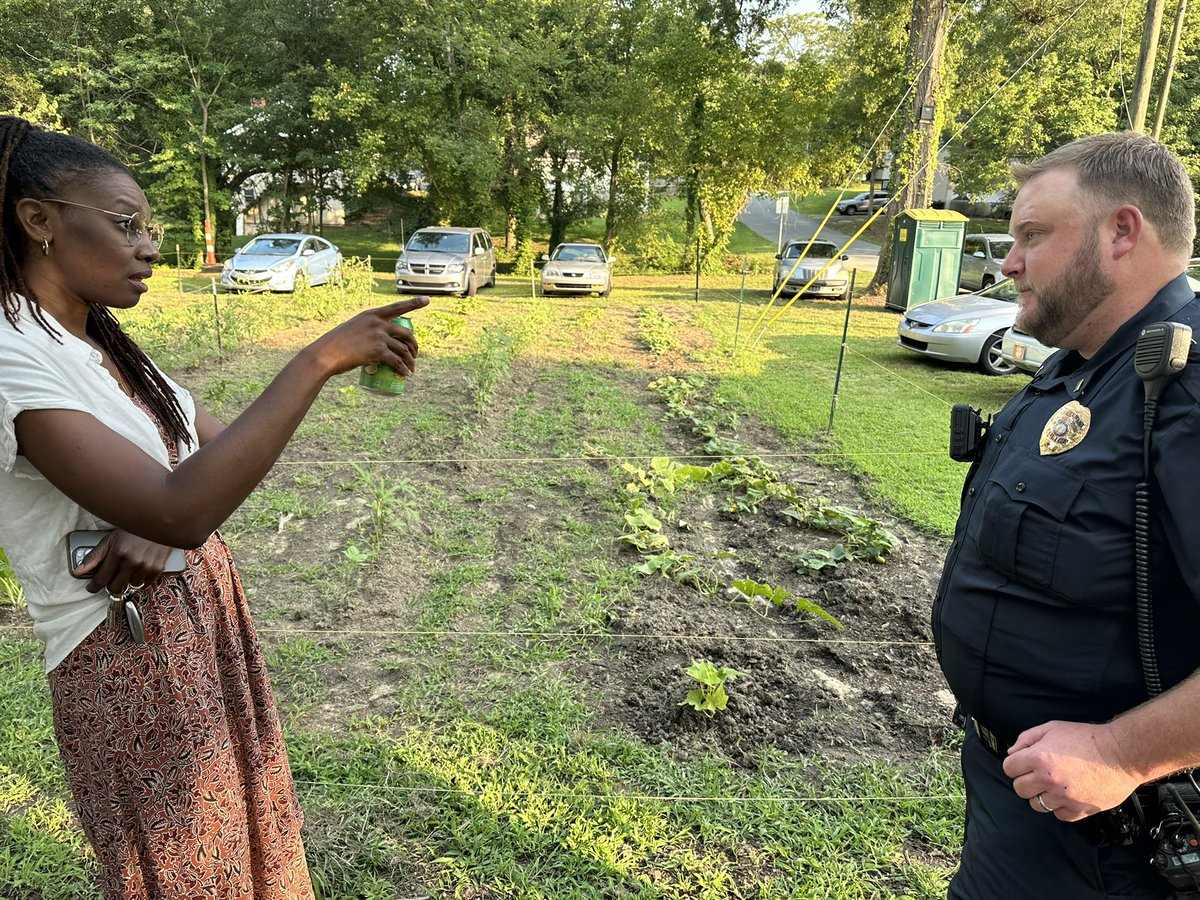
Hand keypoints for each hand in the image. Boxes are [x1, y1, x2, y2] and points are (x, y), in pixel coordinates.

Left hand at [71, 530, 176, 594]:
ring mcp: (146, 566)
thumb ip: (94, 557)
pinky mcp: (158, 568)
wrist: (157, 522)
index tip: (92, 587)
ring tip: (129, 568)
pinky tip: (139, 569)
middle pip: (116, 587)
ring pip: (131, 586)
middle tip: (112, 576)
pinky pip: (146, 584)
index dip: (94, 586)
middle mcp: (132, 562)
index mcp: (118, 554)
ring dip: (128, 580)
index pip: (101, 579)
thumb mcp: (110, 539)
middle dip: (111, 584)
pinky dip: (141, 579)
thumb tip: (78, 571)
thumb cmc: (133, 529)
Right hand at [305, 296, 429, 377]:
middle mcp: (377, 323)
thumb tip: (377, 344)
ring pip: (404, 349)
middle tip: (414, 355)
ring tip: (411, 368)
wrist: (326, 353)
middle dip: (414, 345)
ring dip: (410, 360)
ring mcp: (379, 336)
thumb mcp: (352, 330)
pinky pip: (397, 361)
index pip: (397, 307)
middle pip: (406, 333)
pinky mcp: (378, 351)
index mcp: (371, 314)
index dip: (414, 304)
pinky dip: (403, 368)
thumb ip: (366, 332)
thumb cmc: (335, 344)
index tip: (427, 300)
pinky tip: (406, 373)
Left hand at [1002, 720, 1141, 820]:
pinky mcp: (1080, 810)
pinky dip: (1060, 807)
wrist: (1121, 754)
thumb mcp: (1052, 728)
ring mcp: (1064, 797)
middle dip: (1026, 781)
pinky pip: (1059, 815)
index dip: (1016, 764)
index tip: (1024, 763)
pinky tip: (1067, 794)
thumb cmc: (1087, 738)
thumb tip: (1013, 753)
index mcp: (1039, 758)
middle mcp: (1049, 779)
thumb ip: (1027, 739)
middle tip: (1038, 774)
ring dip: (1041, 796)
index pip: (1009, 768)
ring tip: (1054, 785)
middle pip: (1019, 789)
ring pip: (1037, 805)